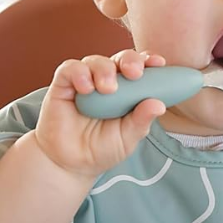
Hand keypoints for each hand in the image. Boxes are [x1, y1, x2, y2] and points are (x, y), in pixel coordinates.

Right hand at [35, 50, 165, 177]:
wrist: (70, 163)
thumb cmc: (101, 148)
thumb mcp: (127, 138)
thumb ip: (141, 121)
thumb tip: (159, 105)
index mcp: (129, 91)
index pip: (142, 68)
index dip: (150, 61)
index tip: (159, 63)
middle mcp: (108, 82)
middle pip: (121, 59)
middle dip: (130, 60)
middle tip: (135, 73)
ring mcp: (86, 81)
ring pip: (96, 61)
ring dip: (105, 70)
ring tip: (107, 89)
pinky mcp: (63, 85)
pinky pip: (70, 69)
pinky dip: (80, 74)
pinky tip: (86, 89)